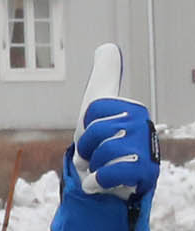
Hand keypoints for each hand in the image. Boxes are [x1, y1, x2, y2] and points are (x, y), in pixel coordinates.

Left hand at [72, 45, 156, 199]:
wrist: (106, 184)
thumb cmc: (102, 145)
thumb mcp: (98, 108)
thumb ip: (104, 78)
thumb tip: (108, 46)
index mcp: (133, 109)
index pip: (92, 110)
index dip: (84, 126)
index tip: (93, 135)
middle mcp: (144, 126)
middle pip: (95, 131)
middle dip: (86, 148)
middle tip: (95, 156)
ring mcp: (147, 150)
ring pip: (102, 153)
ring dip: (92, 166)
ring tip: (101, 169)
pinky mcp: (146, 174)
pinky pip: (110, 174)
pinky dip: (97, 182)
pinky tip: (99, 184)